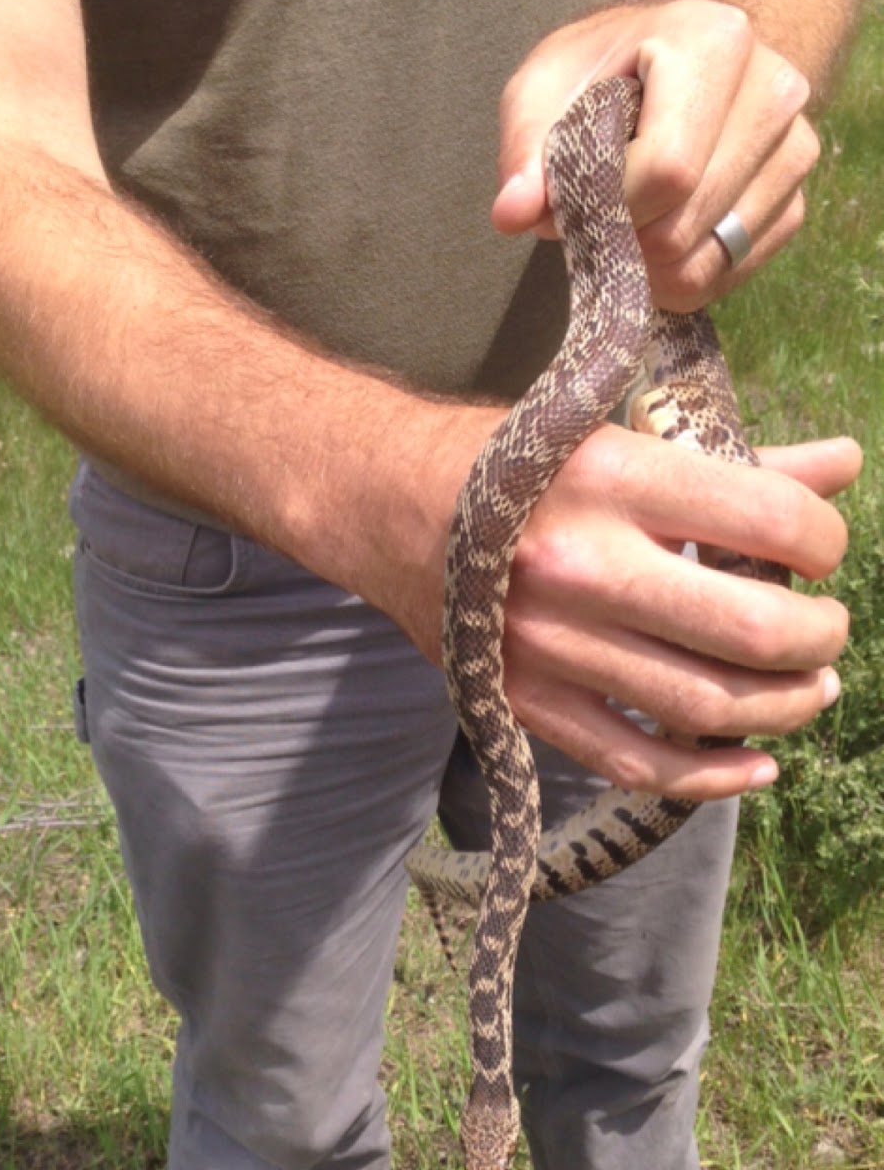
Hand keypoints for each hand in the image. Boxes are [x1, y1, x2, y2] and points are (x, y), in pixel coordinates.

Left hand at [490, 0, 818, 310]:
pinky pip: (724, 277)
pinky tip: (654, 239)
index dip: (606, 207)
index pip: (668, 171)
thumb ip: (524, 152)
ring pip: (704, 260)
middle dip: (620, 238)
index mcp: (715, 44)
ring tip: (625, 220)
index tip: (570, 200)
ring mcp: (794, 152)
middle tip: (593, 213)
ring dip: (643, 264)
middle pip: (683, 224)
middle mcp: (773, 94)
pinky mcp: (792, 205)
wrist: (671, 66)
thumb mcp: (544, 91)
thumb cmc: (601, 76)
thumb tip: (513, 215)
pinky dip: (673, 278)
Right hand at [494, 427, 859, 799]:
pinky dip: (710, 777)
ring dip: (785, 707)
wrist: (379, 502)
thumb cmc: (502, 461)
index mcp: (610, 479)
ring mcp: (547, 643)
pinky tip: (755, 765)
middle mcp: (582, 565)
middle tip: (824, 630)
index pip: (770, 522)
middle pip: (753, 630)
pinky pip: (633, 761)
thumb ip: (728, 463)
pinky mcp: (519, 697)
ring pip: (705, 705)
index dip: (824, 541)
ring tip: (808, 687)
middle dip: (820, 637)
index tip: (817, 551)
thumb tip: (841, 466)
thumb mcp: (611, 440)